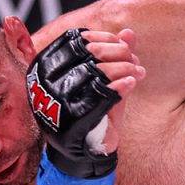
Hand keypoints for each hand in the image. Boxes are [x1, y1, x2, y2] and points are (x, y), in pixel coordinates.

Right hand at [27, 28, 143, 184]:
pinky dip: (121, 86)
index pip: (73, 41)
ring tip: (138, 72)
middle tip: (134, 59)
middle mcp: (46, 83)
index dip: (102, 38)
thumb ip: (115, 55)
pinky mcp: (72, 120)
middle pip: (87, 54)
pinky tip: (133, 84)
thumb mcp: (106, 80)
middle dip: (117, 52)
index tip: (123, 43)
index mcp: (46, 67)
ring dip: (124, 68)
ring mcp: (57, 102)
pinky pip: (101, 96)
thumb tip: (128, 32)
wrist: (86, 152)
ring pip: (95, 72)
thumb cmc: (94, 111)